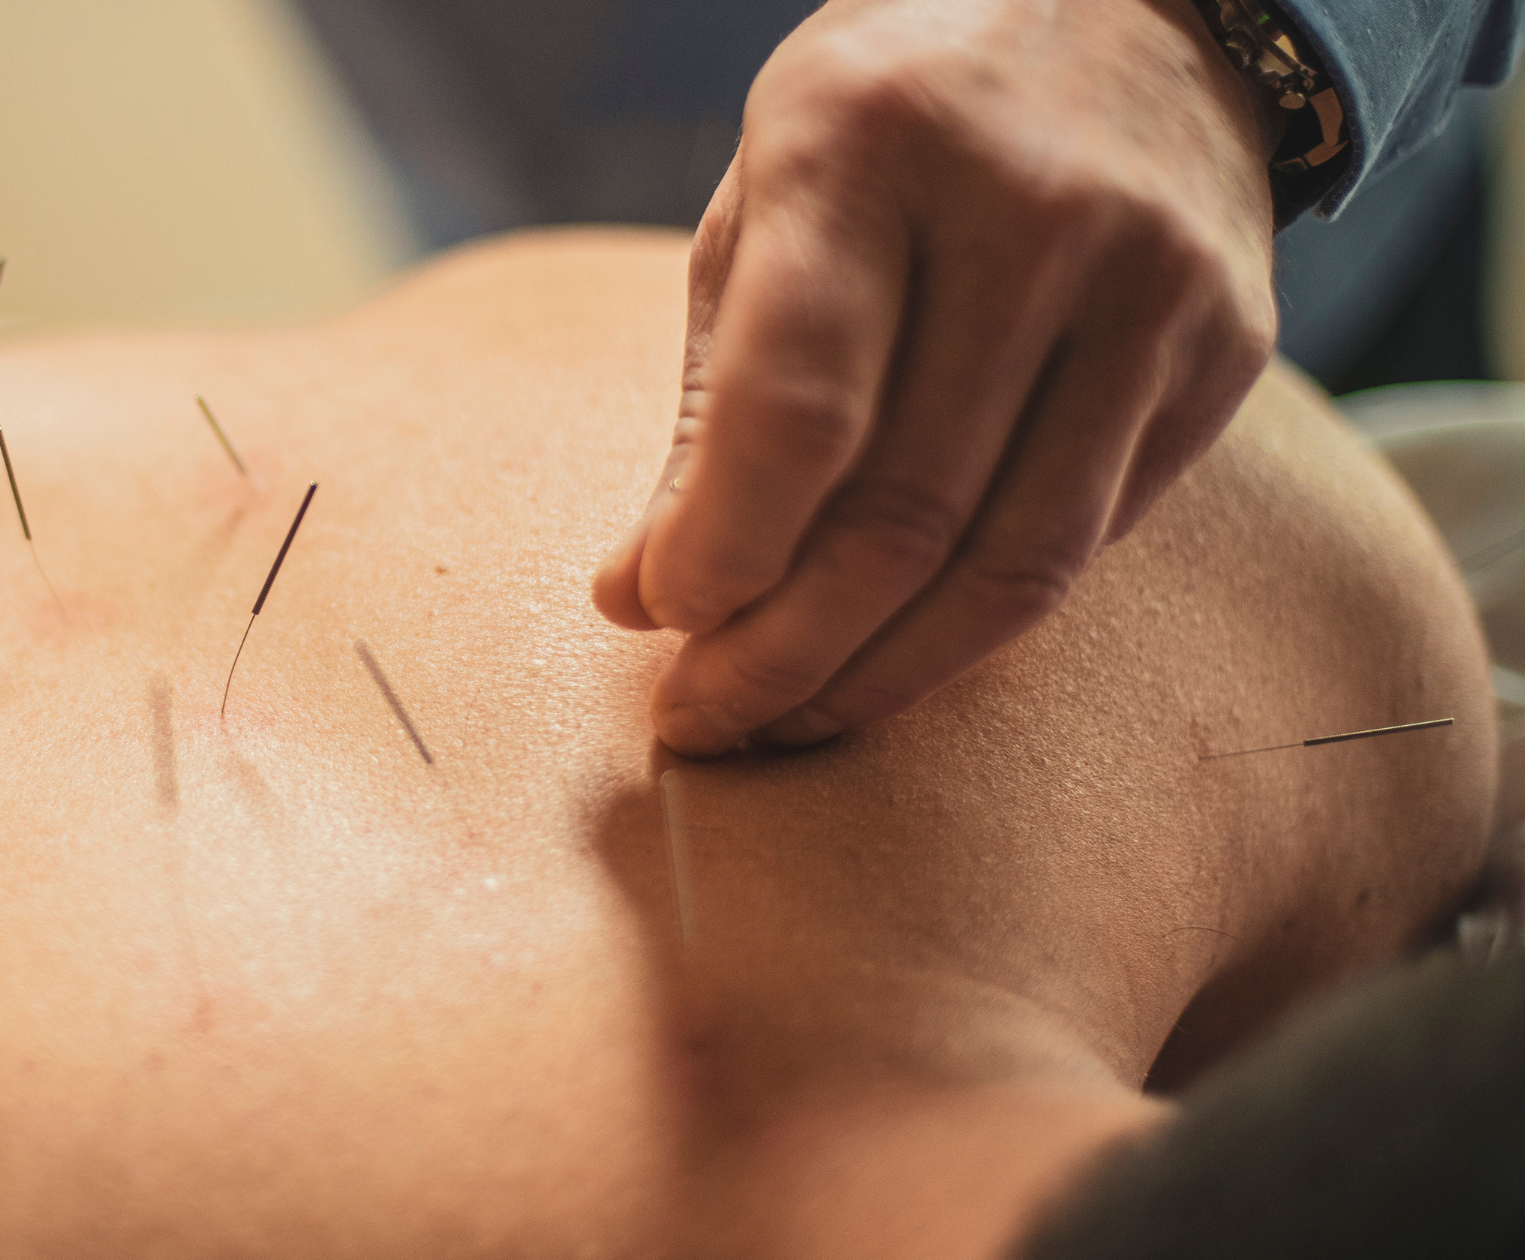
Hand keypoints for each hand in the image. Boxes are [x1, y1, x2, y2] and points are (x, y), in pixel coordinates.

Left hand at [593, 0, 1284, 756]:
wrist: (1140, 5)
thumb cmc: (896, 119)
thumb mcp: (769, 200)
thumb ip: (710, 401)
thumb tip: (642, 601)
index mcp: (870, 144)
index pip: (796, 408)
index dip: (720, 554)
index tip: (655, 624)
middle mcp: (1032, 212)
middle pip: (904, 515)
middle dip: (783, 653)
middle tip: (704, 720)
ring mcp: (1152, 287)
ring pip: (1014, 566)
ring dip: (881, 677)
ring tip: (787, 720)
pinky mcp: (1228, 355)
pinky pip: (1086, 543)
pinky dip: (973, 623)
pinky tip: (892, 651)